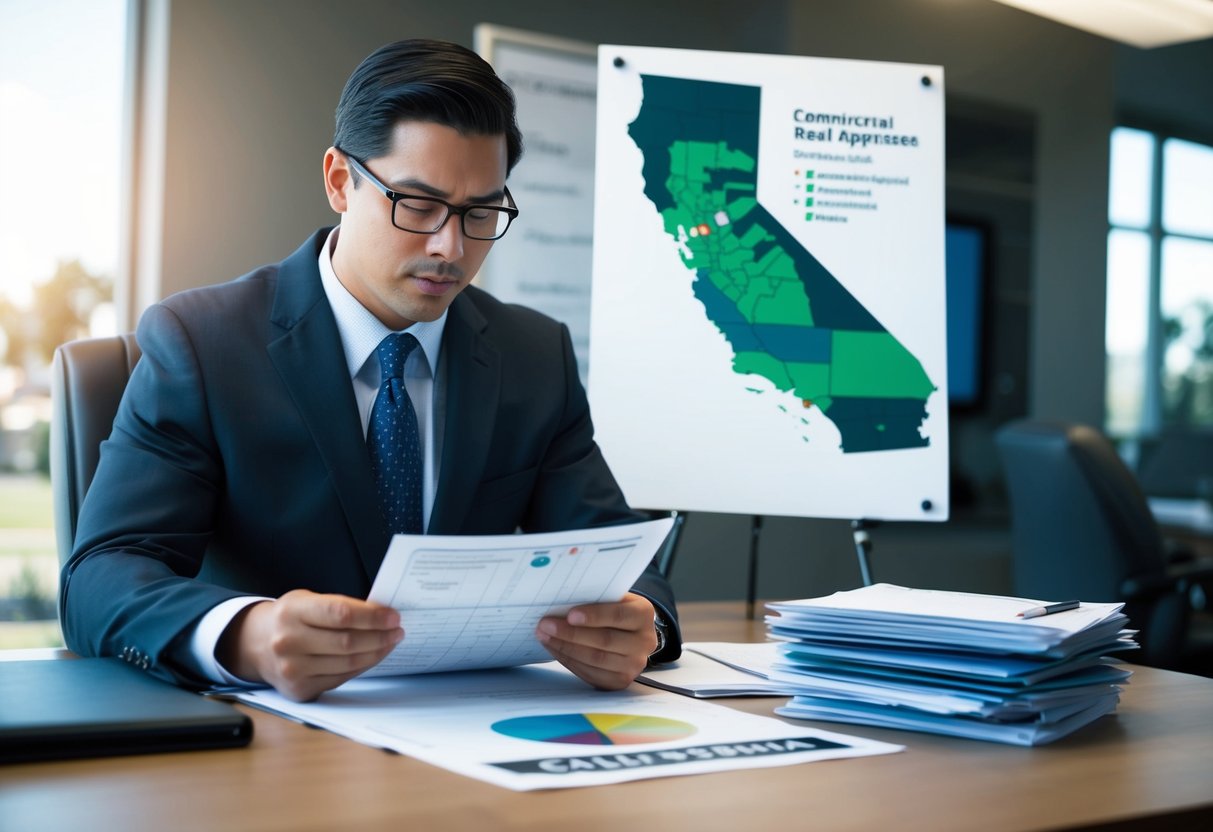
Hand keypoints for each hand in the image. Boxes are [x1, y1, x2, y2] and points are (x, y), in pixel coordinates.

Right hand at [217, 589, 402, 700]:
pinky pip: (341, 678)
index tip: (393, 616)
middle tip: (398, 631)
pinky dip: (362, 667)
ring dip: (376, 653)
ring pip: (347, 663)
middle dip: (380, 636)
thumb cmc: (290, 618)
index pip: (340, 613)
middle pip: (347, 642)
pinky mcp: (299, 689)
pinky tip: (372, 656)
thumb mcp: (306, 601)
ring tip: (390, 642)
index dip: (372, 616)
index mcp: (292, 611)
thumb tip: (381, 615)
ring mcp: (292, 669)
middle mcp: (288, 641)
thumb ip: (338, 607)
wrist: (255, 645)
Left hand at [536, 593, 656, 689]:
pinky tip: (555, 648)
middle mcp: (644, 641)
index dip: (594, 616)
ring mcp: (634, 665)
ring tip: (545, 636)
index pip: (618, 615)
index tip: (570, 615)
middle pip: (605, 640)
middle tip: (546, 625)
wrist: (631, 635)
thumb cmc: (615, 610)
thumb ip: (596, 599)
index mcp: (644, 614)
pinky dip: (569, 660)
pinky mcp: (620, 681)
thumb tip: (561, 603)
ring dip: (565, 648)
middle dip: (571, 633)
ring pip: (595, 659)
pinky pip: (591, 673)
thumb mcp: (613, 598)